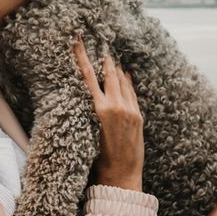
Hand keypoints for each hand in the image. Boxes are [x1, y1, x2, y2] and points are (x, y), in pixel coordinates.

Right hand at [73, 39, 143, 191]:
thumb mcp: (89, 128)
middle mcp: (115, 105)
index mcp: (99, 108)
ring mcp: (129, 110)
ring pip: (122, 81)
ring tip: (113, 60)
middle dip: (105, 61)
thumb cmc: (99, 156)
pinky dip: (128, 82)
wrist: (120, 174)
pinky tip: (127, 74)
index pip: (88, 75)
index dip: (82, 56)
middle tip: (103, 49)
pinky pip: (132, 93)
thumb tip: (91, 91)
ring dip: (117, 70)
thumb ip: (92, 107)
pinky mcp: (138, 116)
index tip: (78, 40)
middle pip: (109, 74)